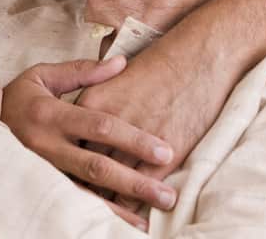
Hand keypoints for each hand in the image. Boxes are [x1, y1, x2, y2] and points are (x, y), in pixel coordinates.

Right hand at [0, 55, 175, 226]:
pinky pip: (67, 205)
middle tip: (167, 194)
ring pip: (82, 194)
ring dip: (117, 209)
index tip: (165, 150)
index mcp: (50, 114)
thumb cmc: (16, 98)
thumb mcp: (43, 76)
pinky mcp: (34, 189)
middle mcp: (44, 146)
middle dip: (134, 182)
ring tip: (147, 220)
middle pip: (96, 166)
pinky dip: (92, 216)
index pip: (99, 127)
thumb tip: (121, 63)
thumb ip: (83, 72)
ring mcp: (38, 172)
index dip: (133, 139)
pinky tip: (115, 225)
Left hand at [77, 44, 226, 211]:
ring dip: (108, 197)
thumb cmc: (160, 63)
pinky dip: (133, 201)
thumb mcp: (114, 73)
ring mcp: (132, 142)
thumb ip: (93, 93)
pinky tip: (134, 206)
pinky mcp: (160, 156)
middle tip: (83, 195)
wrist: (198, 58)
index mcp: (90, 101)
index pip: (70, 138)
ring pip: (109, 181)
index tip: (68, 169)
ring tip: (109, 207)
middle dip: (83, 180)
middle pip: (84, 164)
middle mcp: (105, 124)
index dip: (67, 157)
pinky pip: (138, 186)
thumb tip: (78, 115)